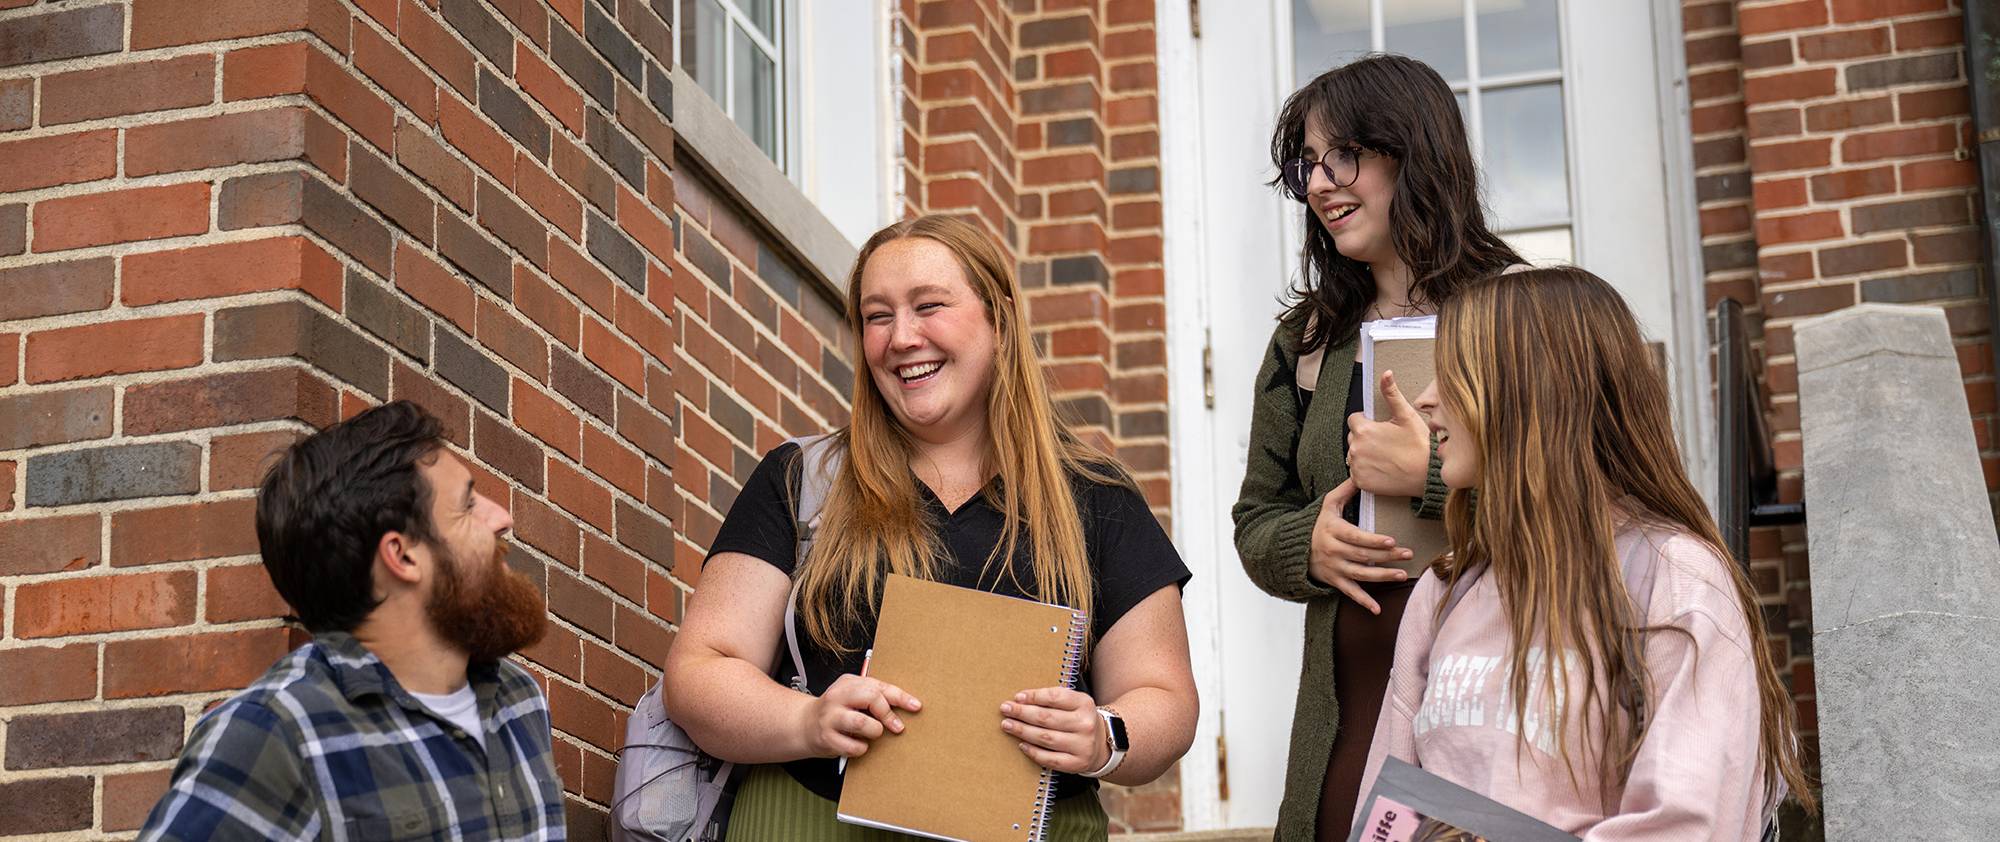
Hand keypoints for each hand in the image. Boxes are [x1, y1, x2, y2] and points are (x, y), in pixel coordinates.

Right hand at [799, 674, 920, 757]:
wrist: (804, 724)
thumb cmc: (837, 711)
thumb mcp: (852, 696)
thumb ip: (874, 696)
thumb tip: (906, 705)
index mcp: (848, 683)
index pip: (878, 686)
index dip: (900, 696)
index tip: (916, 706)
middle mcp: (837, 697)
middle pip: (870, 698)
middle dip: (887, 714)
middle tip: (896, 727)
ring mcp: (830, 717)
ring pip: (862, 723)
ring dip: (874, 731)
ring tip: (872, 734)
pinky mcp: (826, 738)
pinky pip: (854, 746)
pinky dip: (861, 748)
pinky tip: (857, 744)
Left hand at [1001, 688, 1106, 773]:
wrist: (1101, 743)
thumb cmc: (1078, 718)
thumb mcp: (1073, 703)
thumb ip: (1052, 699)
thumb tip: (1020, 700)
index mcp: (1085, 704)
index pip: (1055, 697)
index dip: (1034, 696)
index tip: (1017, 697)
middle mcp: (1086, 724)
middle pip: (1047, 718)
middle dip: (1022, 713)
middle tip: (1005, 709)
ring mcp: (1082, 746)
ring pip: (1046, 738)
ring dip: (1023, 731)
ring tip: (1007, 725)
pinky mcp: (1076, 764)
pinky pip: (1049, 758)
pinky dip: (1033, 751)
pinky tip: (1021, 744)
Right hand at [1309, 479, 1411, 613]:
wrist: (1295, 550)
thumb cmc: (1317, 524)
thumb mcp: (1326, 505)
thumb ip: (1344, 491)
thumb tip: (1359, 473)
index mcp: (1334, 531)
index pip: (1355, 536)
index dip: (1373, 540)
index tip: (1391, 540)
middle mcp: (1334, 551)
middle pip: (1363, 555)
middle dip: (1386, 556)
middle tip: (1408, 554)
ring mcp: (1334, 568)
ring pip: (1360, 574)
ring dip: (1382, 576)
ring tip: (1401, 575)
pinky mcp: (1335, 581)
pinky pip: (1350, 593)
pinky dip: (1363, 602)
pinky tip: (1378, 610)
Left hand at [1346, 370, 1431, 496]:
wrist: (1428, 475)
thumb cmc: (1420, 445)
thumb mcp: (1406, 415)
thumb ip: (1391, 394)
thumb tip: (1386, 374)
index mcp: (1364, 430)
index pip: (1354, 420)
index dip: (1367, 422)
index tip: (1381, 429)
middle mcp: (1356, 449)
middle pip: (1353, 438)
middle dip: (1365, 438)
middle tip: (1386, 444)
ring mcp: (1357, 466)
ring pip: (1354, 455)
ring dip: (1364, 454)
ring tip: (1385, 456)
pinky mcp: (1361, 481)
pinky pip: (1356, 473)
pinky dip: (1365, 471)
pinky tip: (1382, 468)